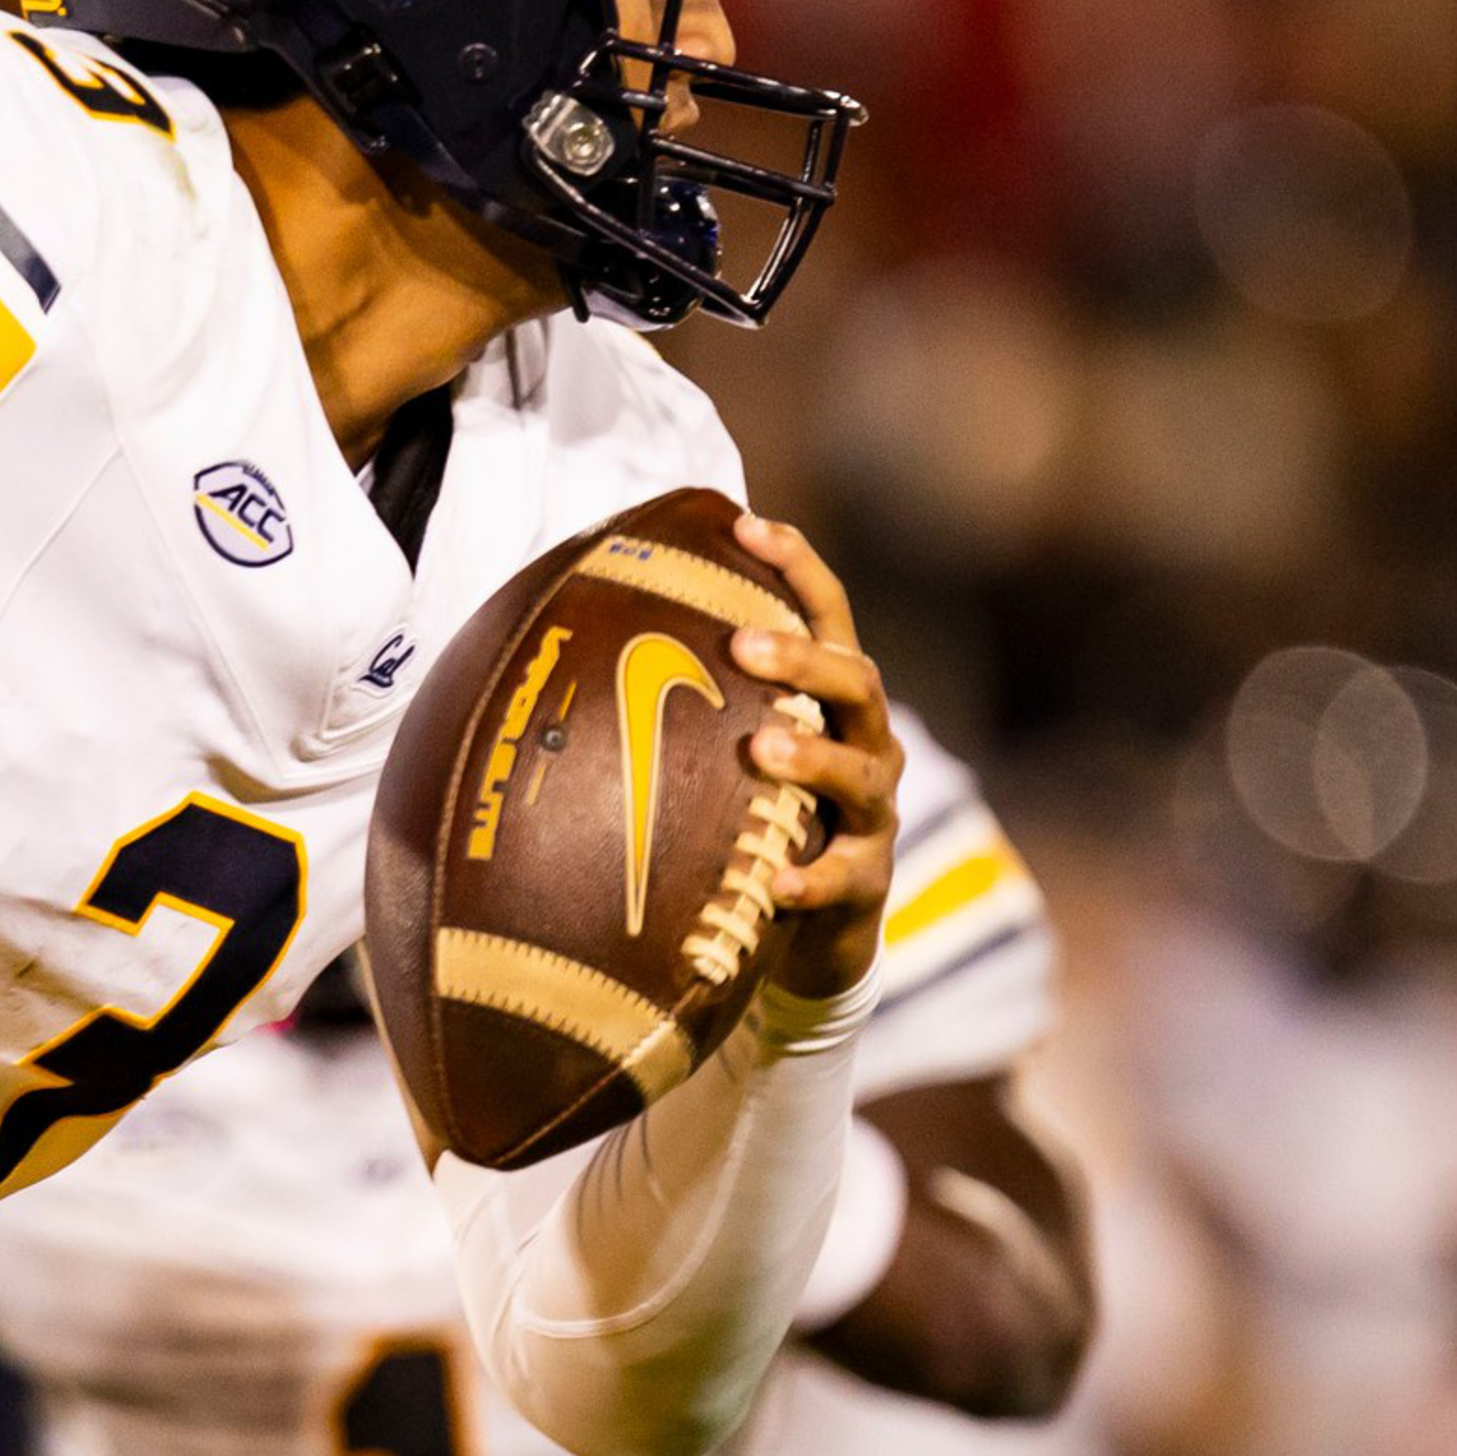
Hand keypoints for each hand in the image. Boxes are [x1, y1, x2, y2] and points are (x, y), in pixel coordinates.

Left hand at [727, 512, 901, 1005]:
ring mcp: (873, 813)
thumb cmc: (759, 818)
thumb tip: (583, 637)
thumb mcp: (733, 752)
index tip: (748, 524)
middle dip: (804, 658)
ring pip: (860, 773)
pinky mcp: (867, 882)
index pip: (829, 614)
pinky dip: (809, 879)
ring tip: (763, 746)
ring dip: (813, 756)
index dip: (796, 565)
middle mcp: (867, 743)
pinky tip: (774, 883)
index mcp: (833, 699)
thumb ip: (690, 698)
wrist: (814, 931)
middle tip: (744, 644)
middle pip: (858, 681)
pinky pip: (844, 878)